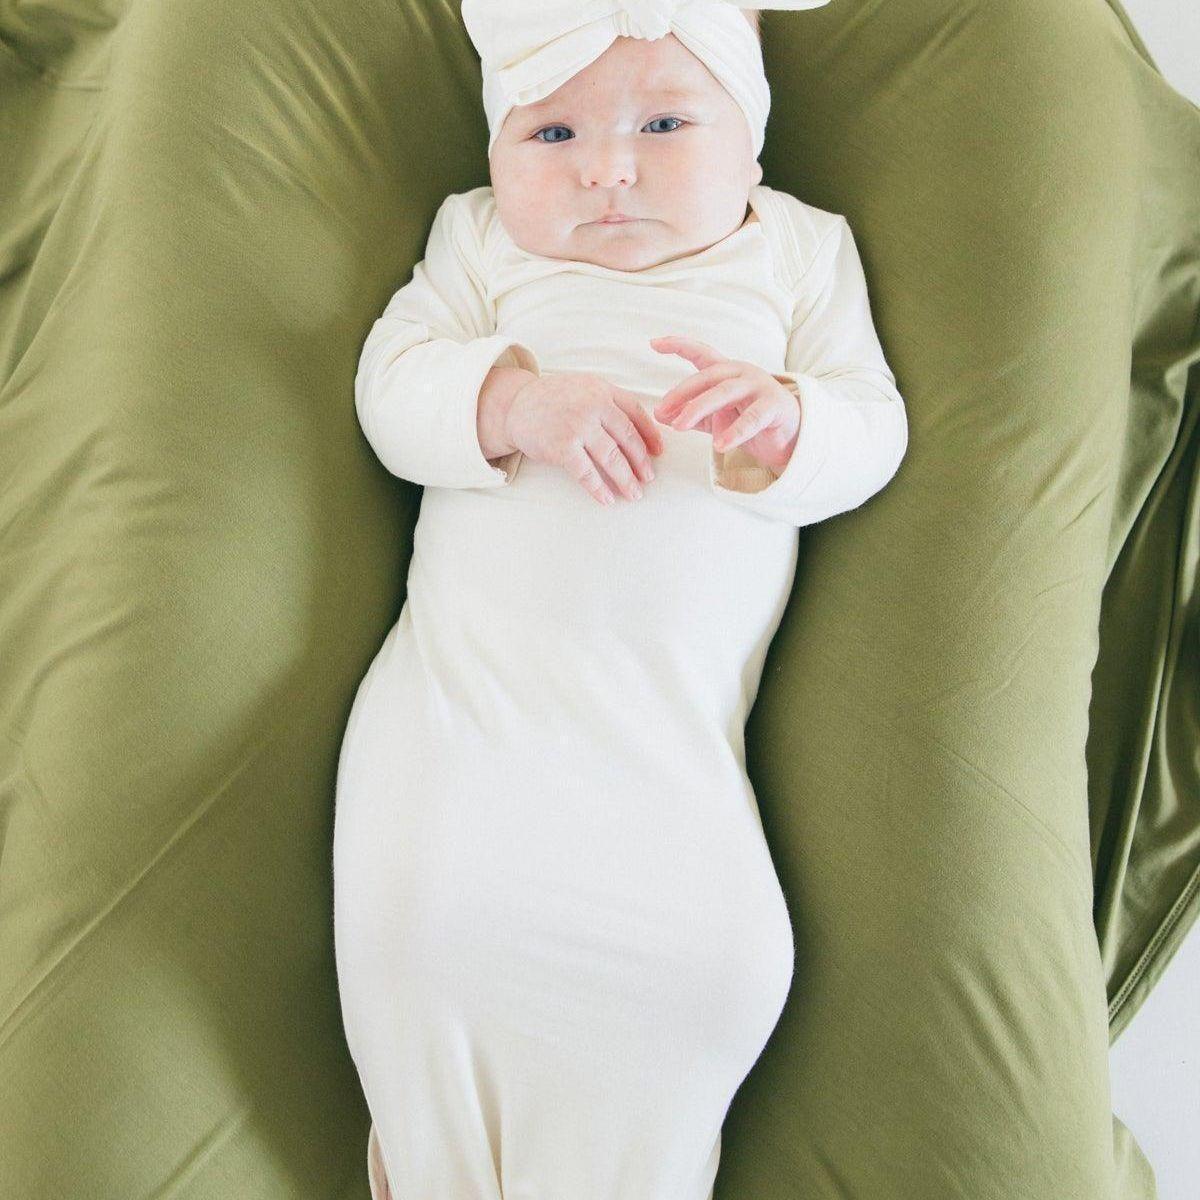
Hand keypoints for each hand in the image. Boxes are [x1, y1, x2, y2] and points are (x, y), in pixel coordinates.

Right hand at [506, 370, 663, 506]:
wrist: (515, 405)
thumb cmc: (554, 400)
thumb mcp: (584, 388)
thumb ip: (608, 402)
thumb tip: (640, 431)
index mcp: (602, 390)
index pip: (635, 413)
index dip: (650, 434)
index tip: (659, 452)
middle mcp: (592, 406)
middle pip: (628, 438)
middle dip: (641, 461)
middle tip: (649, 478)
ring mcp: (577, 426)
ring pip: (611, 457)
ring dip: (626, 479)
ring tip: (634, 493)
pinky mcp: (562, 447)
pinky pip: (587, 473)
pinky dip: (599, 489)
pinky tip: (608, 499)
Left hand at [650, 336, 799, 473]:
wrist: (791, 436)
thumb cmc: (752, 422)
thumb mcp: (718, 418)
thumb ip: (693, 416)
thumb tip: (661, 416)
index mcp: (727, 372)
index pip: (701, 353)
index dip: (679, 345)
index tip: (654, 343)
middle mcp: (743, 373)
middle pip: (707, 377)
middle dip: (681, 393)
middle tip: (661, 411)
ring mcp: (760, 387)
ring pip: (724, 393)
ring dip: (699, 408)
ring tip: (680, 426)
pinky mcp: (774, 406)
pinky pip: (752, 418)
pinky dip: (735, 431)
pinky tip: (720, 444)